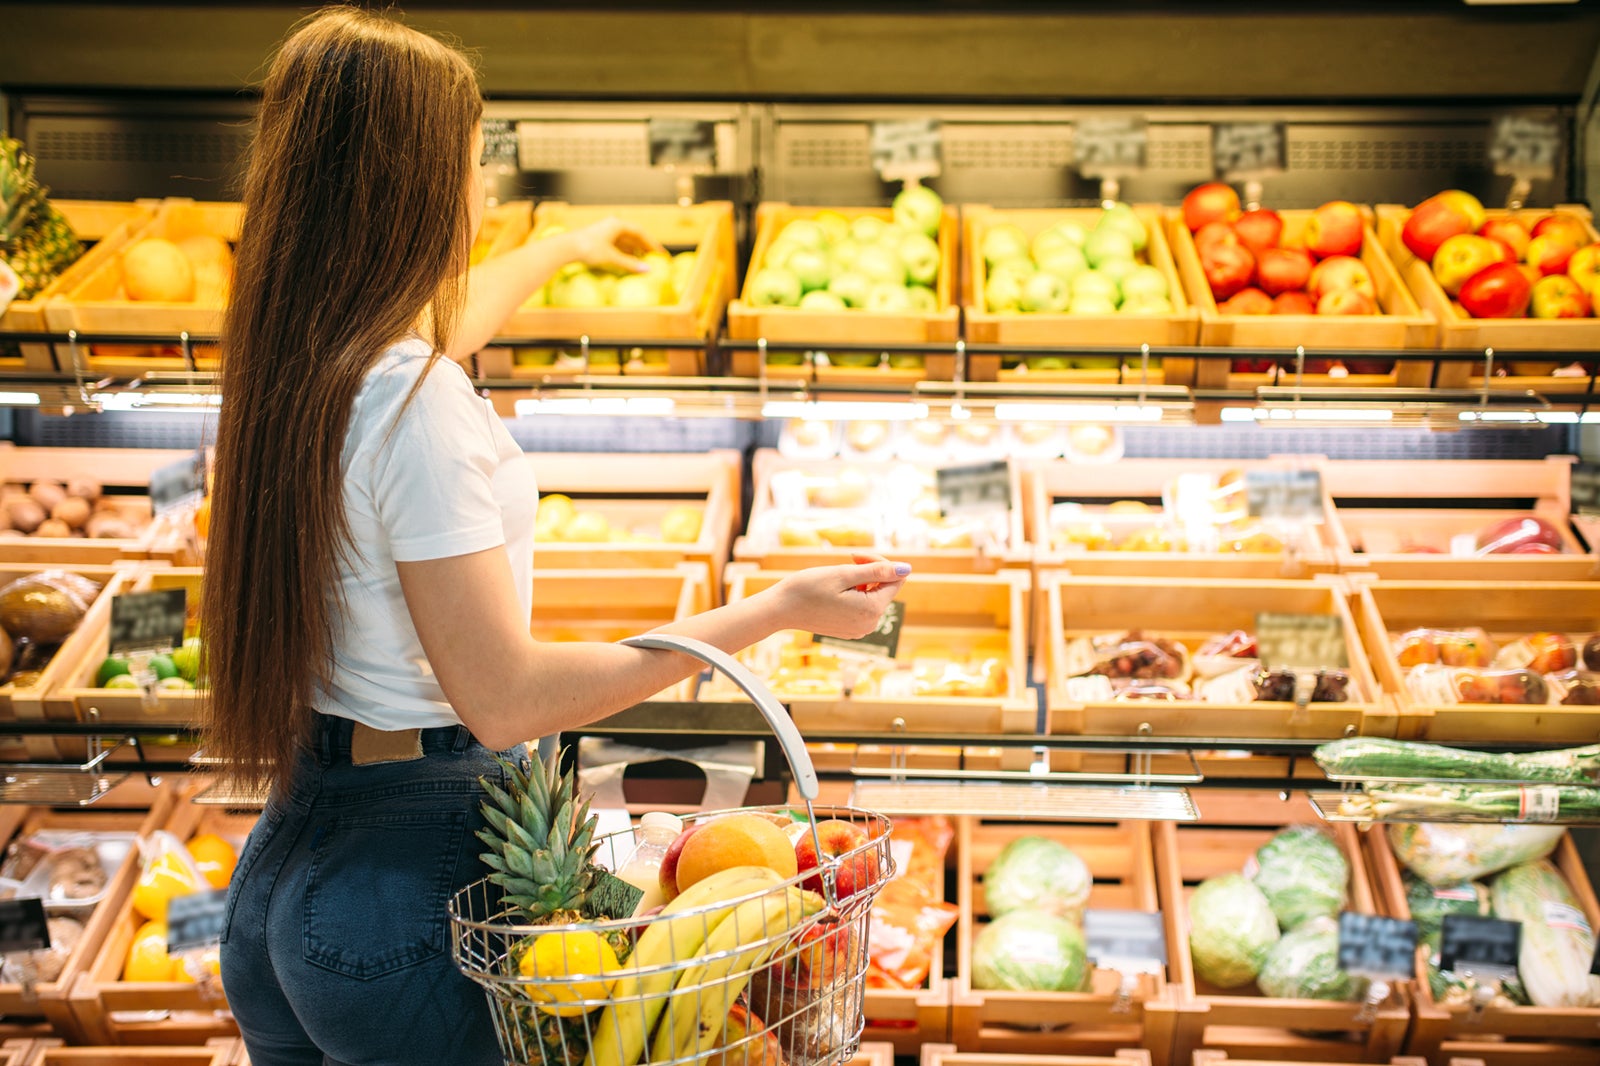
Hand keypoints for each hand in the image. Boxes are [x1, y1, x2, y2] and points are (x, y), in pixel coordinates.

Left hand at [566, 217, 662, 273]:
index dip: (652, 243)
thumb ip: (630, 264)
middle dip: (644, 247)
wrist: (565, 248)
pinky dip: (625, 252)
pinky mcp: (598, 239)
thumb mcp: (611, 258)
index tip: (660, 253)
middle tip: (655, 257)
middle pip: (633, 236)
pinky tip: (628, 261)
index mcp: (617, 224)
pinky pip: (617, 245)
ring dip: (635, 250)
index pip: (640, 232)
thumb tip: (648, 270)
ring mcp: (604, 232)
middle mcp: (612, 225)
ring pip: (625, 241)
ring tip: (644, 261)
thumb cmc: (588, 249)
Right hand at [770, 560, 909, 640]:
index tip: (855, 556)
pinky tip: (835, 591)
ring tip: (838, 578)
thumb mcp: (843, 574)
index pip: (895, 580)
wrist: (780, 609)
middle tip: (847, 560)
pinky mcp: (850, 629)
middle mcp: (870, 624)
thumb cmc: (808, 588)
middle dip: (870, 572)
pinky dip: (854, 594)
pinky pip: (863, 607)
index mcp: (871, 610)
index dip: (879, 563)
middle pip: (885, 589)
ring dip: (861, 582)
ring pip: (874, 597)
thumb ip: (877, 571)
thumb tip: (907, 569)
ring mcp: (860, 629)